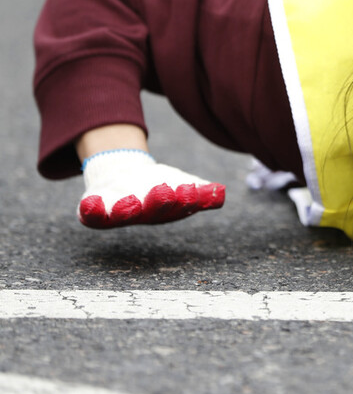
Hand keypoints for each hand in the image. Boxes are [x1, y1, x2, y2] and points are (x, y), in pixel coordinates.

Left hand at [78, 155, 224, 228]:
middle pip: (154, 212)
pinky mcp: (96, 212)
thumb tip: (220, 193)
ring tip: (132, 202)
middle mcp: (146, 216)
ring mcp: (120, 216)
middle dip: (159, 203)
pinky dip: (92, 211)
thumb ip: (202, 192)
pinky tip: (91, 203)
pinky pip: (92, 215)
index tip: (192, 190)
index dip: (187, 200)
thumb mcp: (183, 183)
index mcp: (171, 210)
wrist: (122, 176)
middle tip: (165, 191)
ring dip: (128, 210)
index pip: (182, 206)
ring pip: (124, 216)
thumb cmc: (158, 184)